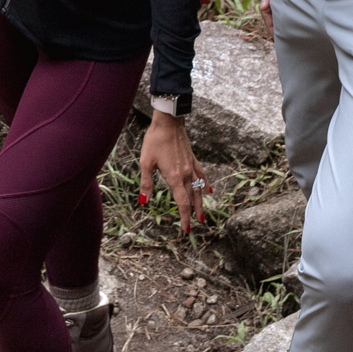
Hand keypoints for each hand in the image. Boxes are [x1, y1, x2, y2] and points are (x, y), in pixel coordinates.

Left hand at [137, 114, 210, 231]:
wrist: (168, 122)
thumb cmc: (155, 141)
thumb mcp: (146, 162)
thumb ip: (146, 183)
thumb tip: (143, 201)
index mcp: (175, 177)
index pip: (182, 202)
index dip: (184, 217)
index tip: (186, 229)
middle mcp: (186, 174)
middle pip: (192, 198)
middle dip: (193, 213)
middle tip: (195, 225)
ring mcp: (191, 166)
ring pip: (199, 188)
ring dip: (201, 202)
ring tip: (202, 214)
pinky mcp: (192, 159)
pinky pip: (202, 175)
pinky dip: (205, 184)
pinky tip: (208, 190)